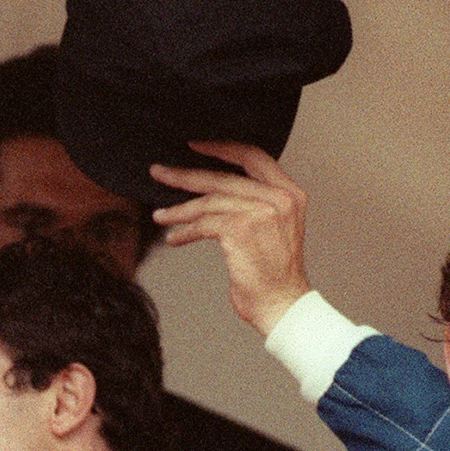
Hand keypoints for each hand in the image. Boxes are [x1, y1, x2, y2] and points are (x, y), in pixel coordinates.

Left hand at [149, 141, 311, 334]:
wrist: (281, 304)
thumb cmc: (273, 274)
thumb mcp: (274, 228)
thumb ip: (256, 203)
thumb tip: (216, 190)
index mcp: (289, 193)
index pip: (253, 156)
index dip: (222, 148)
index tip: (195, 146)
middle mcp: (279, 197)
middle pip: (223, 177)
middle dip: (185, 175)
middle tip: (160, 172)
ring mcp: (261, 212)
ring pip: (209, 201)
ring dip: (179, 210)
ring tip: (161, 215)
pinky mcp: (240, 229)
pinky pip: (203, 223)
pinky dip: (185, 231)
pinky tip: (174, 238)